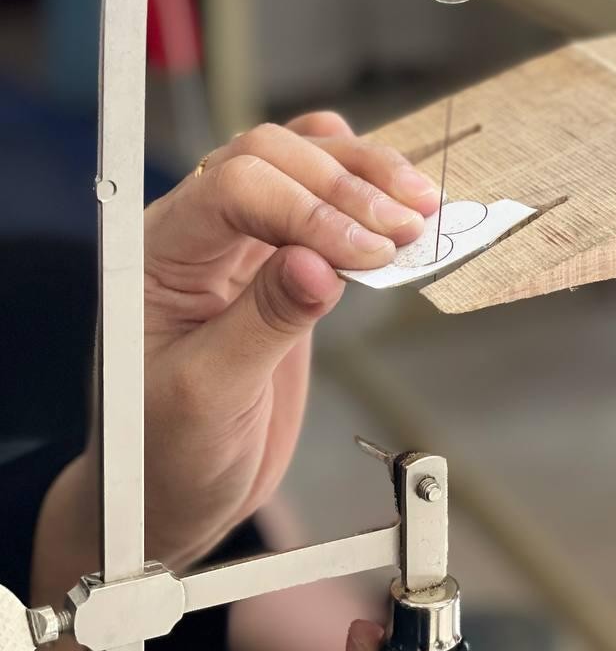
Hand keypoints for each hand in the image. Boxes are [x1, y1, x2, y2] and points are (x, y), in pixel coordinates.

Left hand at [32, 113, 438, 625]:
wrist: (169, 495)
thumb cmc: (163, 455)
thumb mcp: (207, 399)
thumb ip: (261, 325)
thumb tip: (318, 265)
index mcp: (158, 254)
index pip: (236, 187)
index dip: (308, 210)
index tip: (367, 256)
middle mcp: (197, 231)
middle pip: (274, 155)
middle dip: (346, 184)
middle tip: (407, 229)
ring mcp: (240, 240)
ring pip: (301, 160)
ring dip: (366, 173)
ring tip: (421, 208)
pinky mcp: (279, 259)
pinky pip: (317, 195)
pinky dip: (360, 183)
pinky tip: (393, 193)